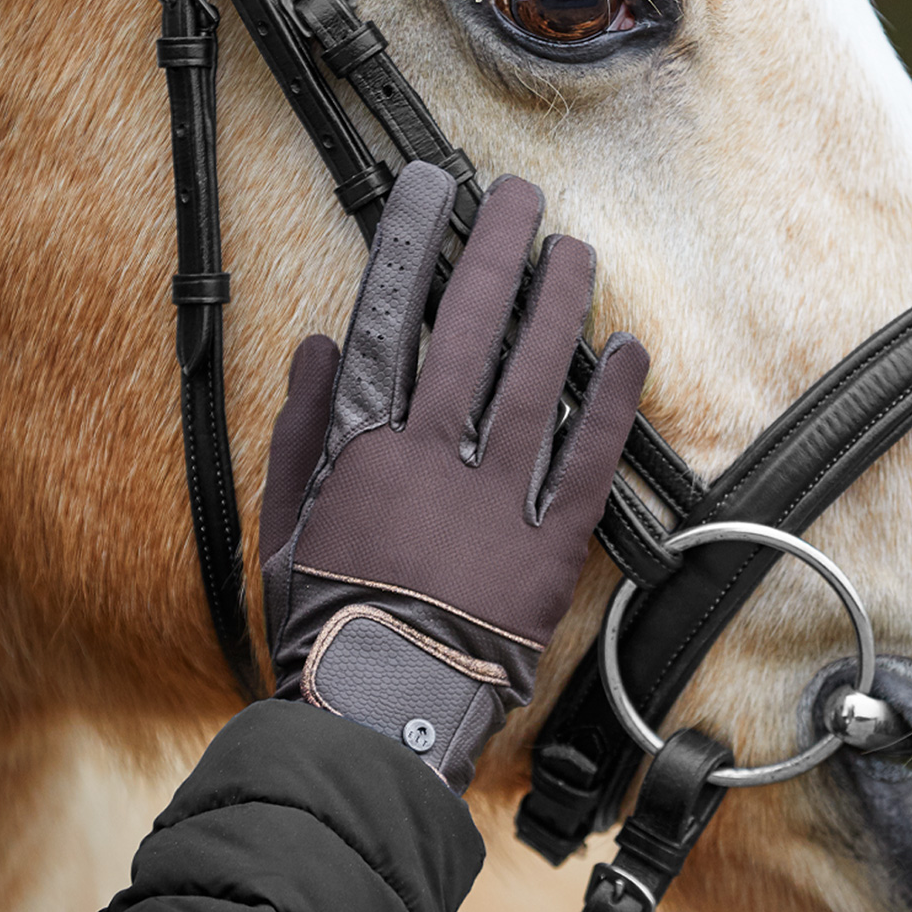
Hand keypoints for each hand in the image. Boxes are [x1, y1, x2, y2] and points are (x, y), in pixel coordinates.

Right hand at [259, 161, 647, 791]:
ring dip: (560, 306)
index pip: (388, 318)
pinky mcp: (548, 548)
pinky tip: (628, 350)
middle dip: (496, 249)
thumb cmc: (325, 624)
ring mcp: (495, 500)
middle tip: (519, 193)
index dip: (411, 246)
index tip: (428, 190)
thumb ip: (298, 432)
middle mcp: (433, 456)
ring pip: (536, 377)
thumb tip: (319, 346)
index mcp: (363, 446)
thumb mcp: (283, 527)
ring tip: (577, 248)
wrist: (379, 720)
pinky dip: (611, 404)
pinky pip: (587, 461)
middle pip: (470, 328)